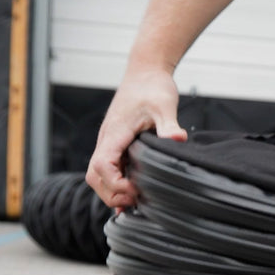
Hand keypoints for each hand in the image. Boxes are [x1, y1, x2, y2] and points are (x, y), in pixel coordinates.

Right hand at [85, 68, 187, 208]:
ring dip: (113, 191)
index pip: (101, 166)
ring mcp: (110, 143)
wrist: (146, 73)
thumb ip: (169, 125)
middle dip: (112, 194)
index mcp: (114, 133)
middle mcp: (107, 140)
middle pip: (94, 177)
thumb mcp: (164, 105)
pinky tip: (134, 194)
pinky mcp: (117, 145)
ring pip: (99, 176)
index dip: (115, 184)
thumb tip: (179, 139)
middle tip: (138, 201)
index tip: (136, 189)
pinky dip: (117, 184)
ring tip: (138, 200)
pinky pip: (110, 170)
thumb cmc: (152, 87)